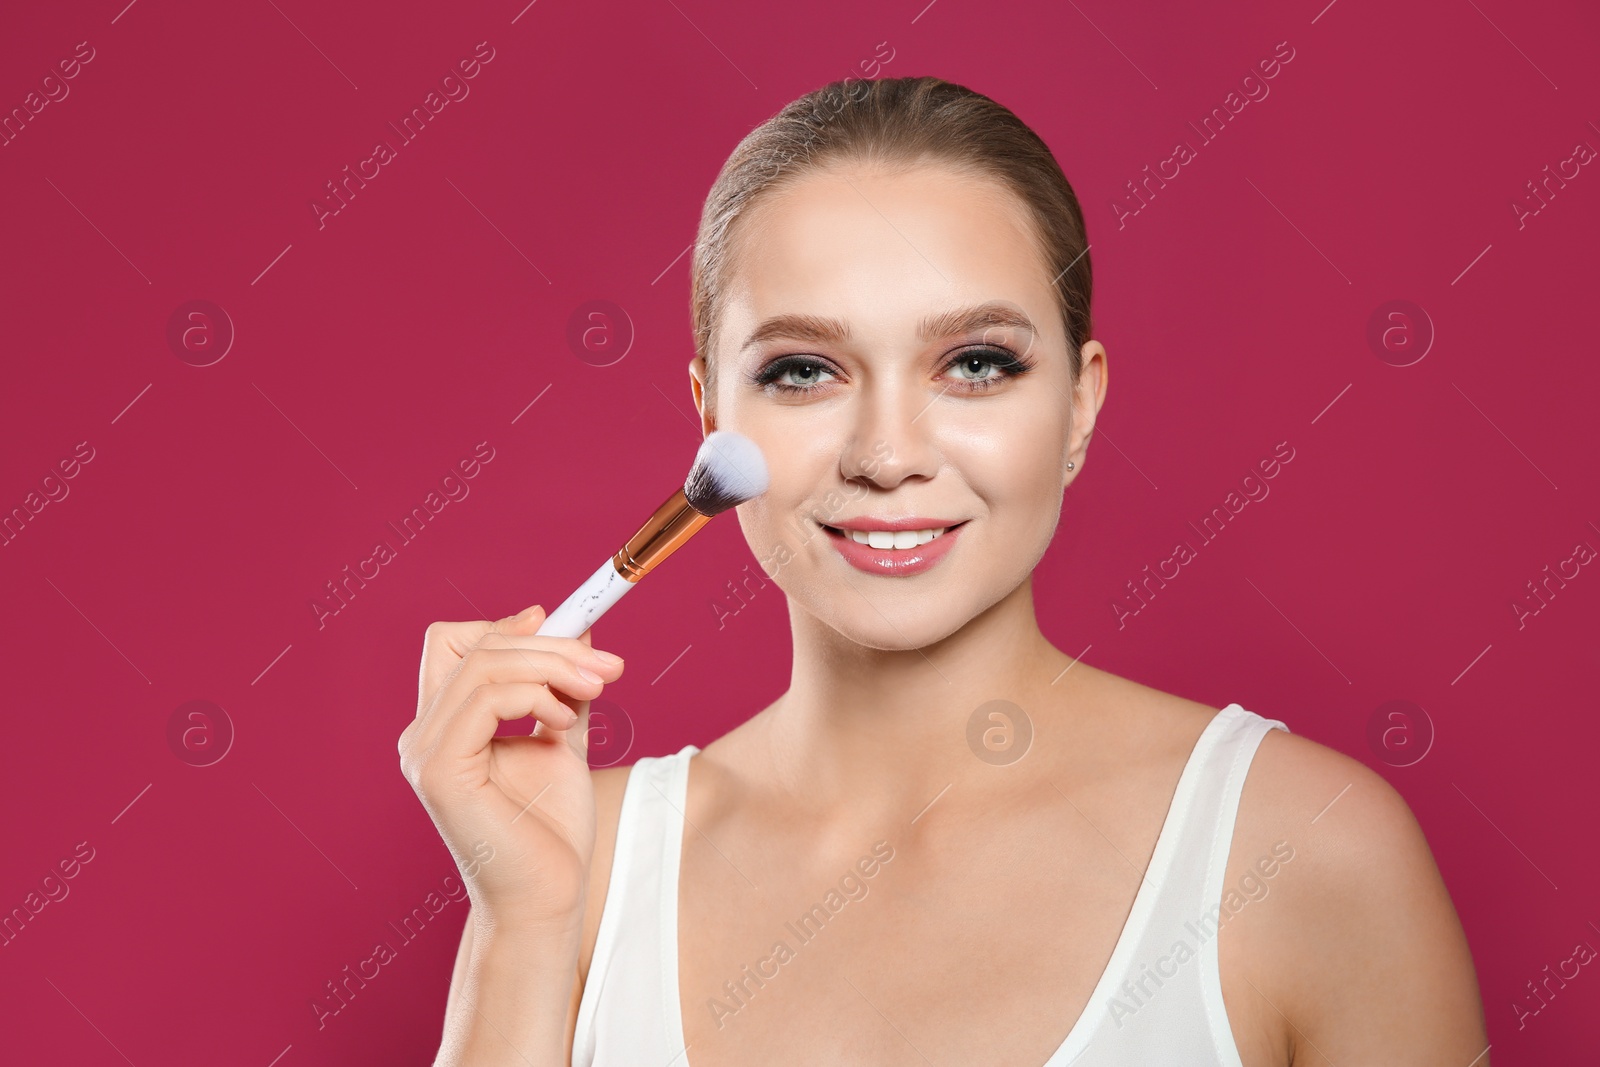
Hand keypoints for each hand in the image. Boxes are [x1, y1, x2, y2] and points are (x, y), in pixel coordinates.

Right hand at [398, 604, 622, 930]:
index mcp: (444, 725)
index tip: (559, 620)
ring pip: (484, 665)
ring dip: (552, 666)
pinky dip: (533, 695)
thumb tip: (580, 632)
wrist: (548, 894)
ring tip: (596, 690)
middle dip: (549, 644)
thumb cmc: (550, 828)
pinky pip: (485, 699)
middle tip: (608, 664)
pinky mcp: (439, 771)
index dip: (502, 624)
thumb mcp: (560, 737)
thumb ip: (562, 688)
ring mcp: (425, 753)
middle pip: (475, 645)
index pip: (452, 644)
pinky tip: (563, 721)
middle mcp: (423, 735)